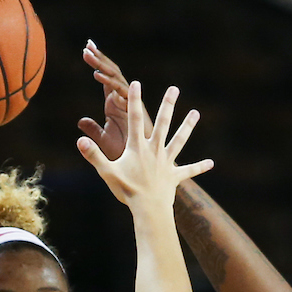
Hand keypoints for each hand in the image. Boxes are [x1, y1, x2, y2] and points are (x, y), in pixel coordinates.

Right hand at [76, 81, 212, 208]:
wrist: (149, 209)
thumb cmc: (127, 191)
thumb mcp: (107, 172)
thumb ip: (94, 155)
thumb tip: (80, 139)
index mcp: (138, 148)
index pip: (135, 119)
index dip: (134, 100)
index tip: (136, 83)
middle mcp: (155, 151)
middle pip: (163, 123)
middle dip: (168, 105)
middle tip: (174, 88)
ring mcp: (167, 163)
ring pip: (179, 141)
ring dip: (187, 126)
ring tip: (196, 113)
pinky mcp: (175, 177)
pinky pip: (189, 171)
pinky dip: (199, 167)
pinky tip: (211, 163)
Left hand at [77, 40, 150, 159]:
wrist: (140, 169)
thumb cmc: (124, 155)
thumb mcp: (104, 141)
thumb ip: (93, 130)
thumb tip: (80, 121)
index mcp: (115, 104)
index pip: (105, 79)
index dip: (96, 64)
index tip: (86, 50)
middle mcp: (122, 101)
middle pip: (111, 74)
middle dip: (99, 59)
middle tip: (87, 44)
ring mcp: (129, 105)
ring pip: (116, 81)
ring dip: (102, 67)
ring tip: (89, 54)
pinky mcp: (134, 112)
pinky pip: (120, 95)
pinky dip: (109, 85)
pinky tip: (97, 77)